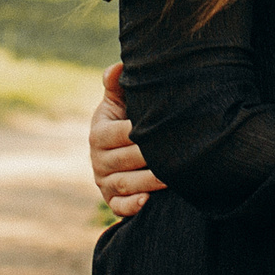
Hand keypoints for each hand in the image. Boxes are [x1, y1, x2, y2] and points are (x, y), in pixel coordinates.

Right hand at [90, 62, 165, 217]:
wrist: (123, 148)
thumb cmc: (126, 118)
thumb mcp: (119, 100)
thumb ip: (116, 84)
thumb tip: (116, 67)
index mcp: (98, 133)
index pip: (118, 133)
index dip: (138, 131)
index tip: (163, 125)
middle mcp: (97, 160)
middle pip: (124, 160)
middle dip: (150, 157)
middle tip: (176, 153)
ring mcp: (104, 182)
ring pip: (125, 184)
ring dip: (148, 182)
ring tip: (172, 177)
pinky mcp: (112, 200)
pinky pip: (119, 207)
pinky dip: (132, 206)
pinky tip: (148, 201)